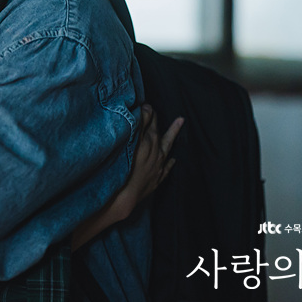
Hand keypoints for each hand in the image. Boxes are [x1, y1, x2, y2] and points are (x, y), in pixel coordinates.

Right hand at [72, 105, 181, 249]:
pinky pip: (167, 168)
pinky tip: (173, 159)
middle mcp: (156, 152)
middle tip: (154, 110)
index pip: (149, 120)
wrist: (124, 197)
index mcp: (148, 141)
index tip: (144, 104)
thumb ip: (137, 125)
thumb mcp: (128, 142)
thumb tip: (146, 109)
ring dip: (173, 134)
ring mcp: (157, 166)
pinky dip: (170, 162)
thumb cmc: (121, 168)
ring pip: (167, 146)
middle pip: (157, 131)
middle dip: (156, 120)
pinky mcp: (156, 179)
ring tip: (180, 122)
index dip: (147, 111)